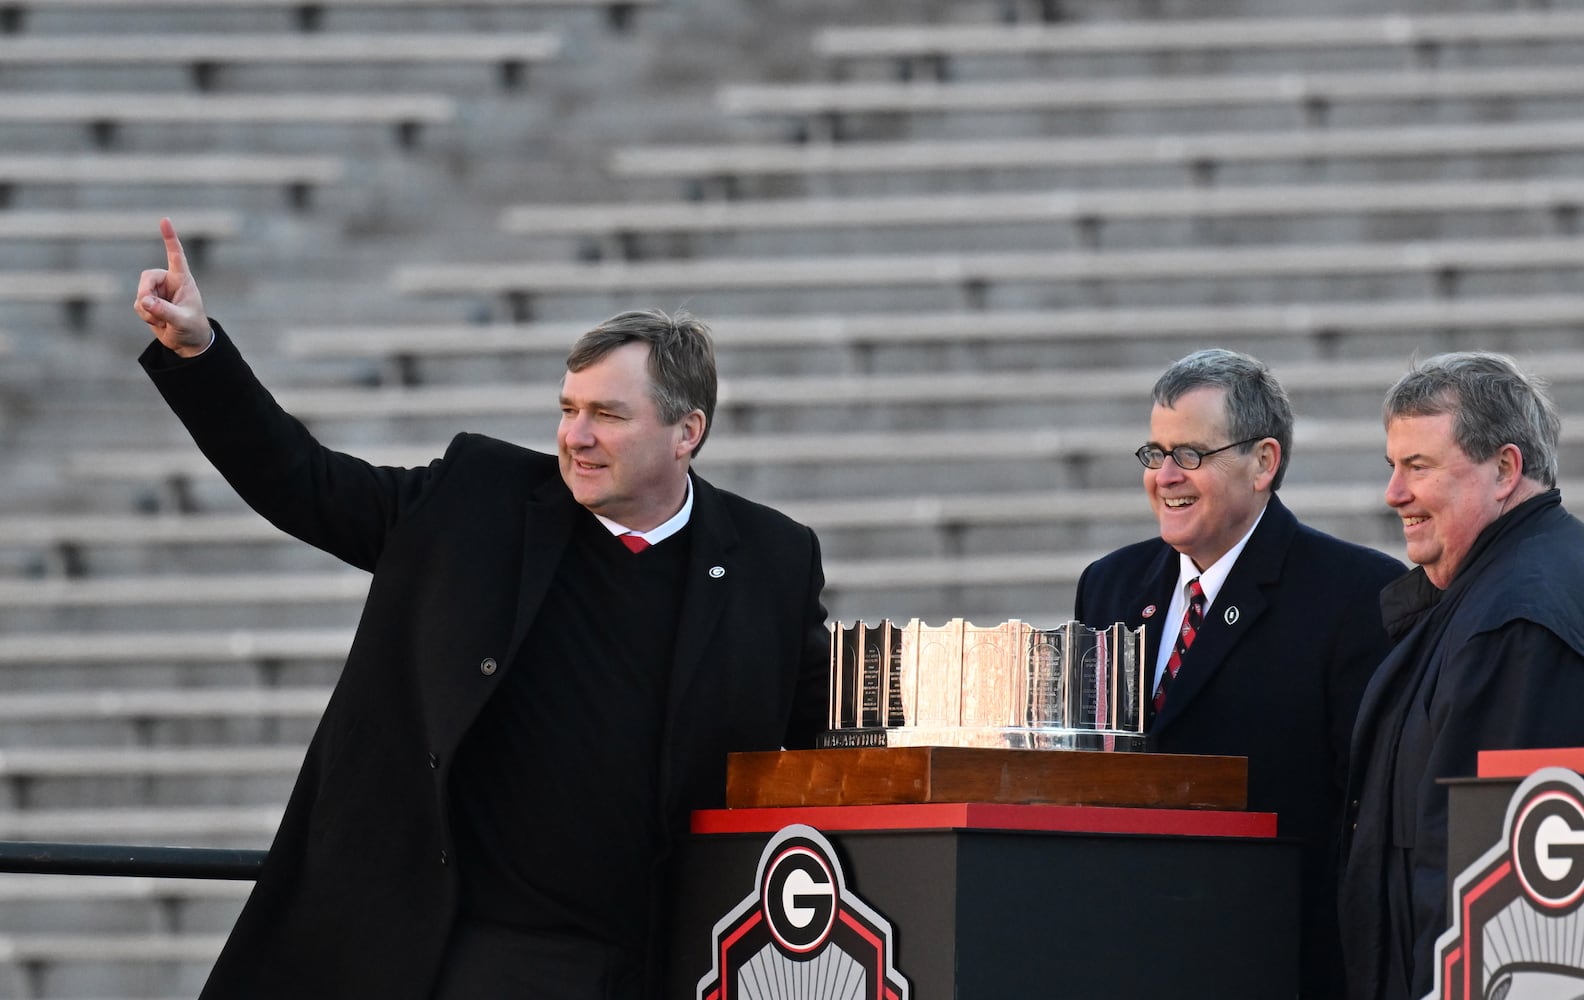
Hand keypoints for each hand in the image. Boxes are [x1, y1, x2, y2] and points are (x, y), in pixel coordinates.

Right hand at [134, 217, 210, 356]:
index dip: (170, 238)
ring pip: (140, 293)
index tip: (165, 220)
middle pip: (146, 277)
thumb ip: (165, 311)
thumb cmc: (191, 328)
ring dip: (147, 310)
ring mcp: (157, 291)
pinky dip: (145, 316)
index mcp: (183, 280)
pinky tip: (158, 322)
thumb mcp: (181, 321)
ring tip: (163, 320)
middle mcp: (168, 281)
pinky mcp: (148, 300)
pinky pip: (138, 304)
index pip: (176, 256)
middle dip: (146, 294)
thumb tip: (145, 301)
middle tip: (153, 309)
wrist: (187, 341)